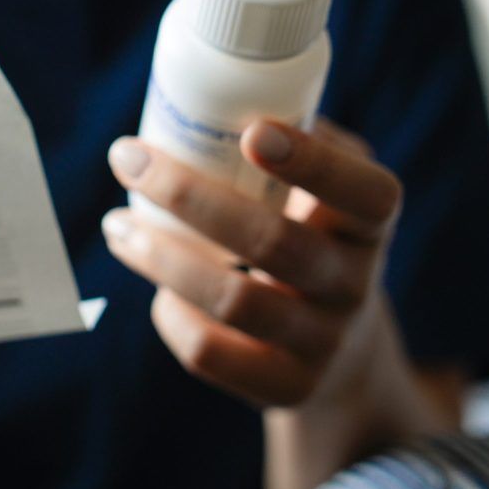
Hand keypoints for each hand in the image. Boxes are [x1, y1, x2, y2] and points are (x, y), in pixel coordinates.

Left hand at [103, 118, 402, 407]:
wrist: (344, 352)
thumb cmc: (317, 239)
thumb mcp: (328, 193)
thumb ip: (295, 143)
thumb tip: (217, 101)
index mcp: (371, 225)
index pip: (366, 194)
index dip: (314, 164)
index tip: (252, 131)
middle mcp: (355, 285)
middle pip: (274, 244)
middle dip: (188, 196)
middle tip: (127, 159)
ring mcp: (323, 343)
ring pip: (234, 300)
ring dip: (160, 255)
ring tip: (118, 224)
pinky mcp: (286, 387)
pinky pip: (211, 352)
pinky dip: (172, 314)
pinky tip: (158, 290)